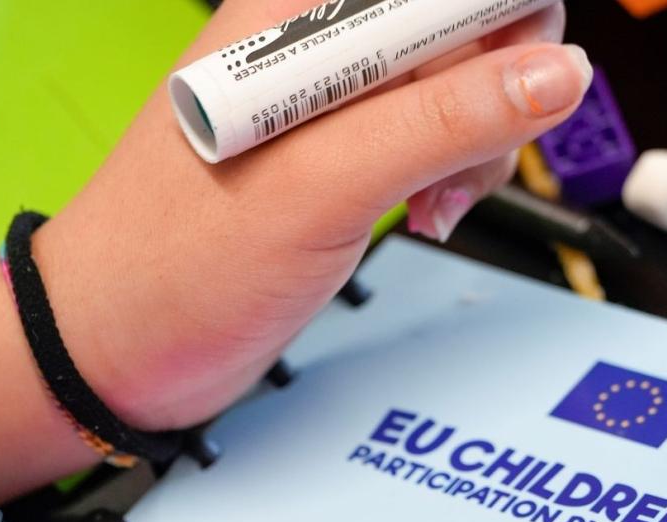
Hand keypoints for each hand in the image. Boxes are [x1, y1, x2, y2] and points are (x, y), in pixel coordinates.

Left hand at [35, 0, 589, 430]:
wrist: (113, 344)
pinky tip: (426, 210)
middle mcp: (315, 40)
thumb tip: (554, 73)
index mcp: (297, 10)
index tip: (529, 85)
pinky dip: (448, 172)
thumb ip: (440, 121)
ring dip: (476, 143)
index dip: (507, 20)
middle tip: (468, 159)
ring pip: (459, 79)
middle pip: (465, 17)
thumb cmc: (173, 265)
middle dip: (500, 87)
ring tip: (435, 202)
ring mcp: (328, 98)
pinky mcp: (338, 151)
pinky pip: (428, 133)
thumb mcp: (320, 189)